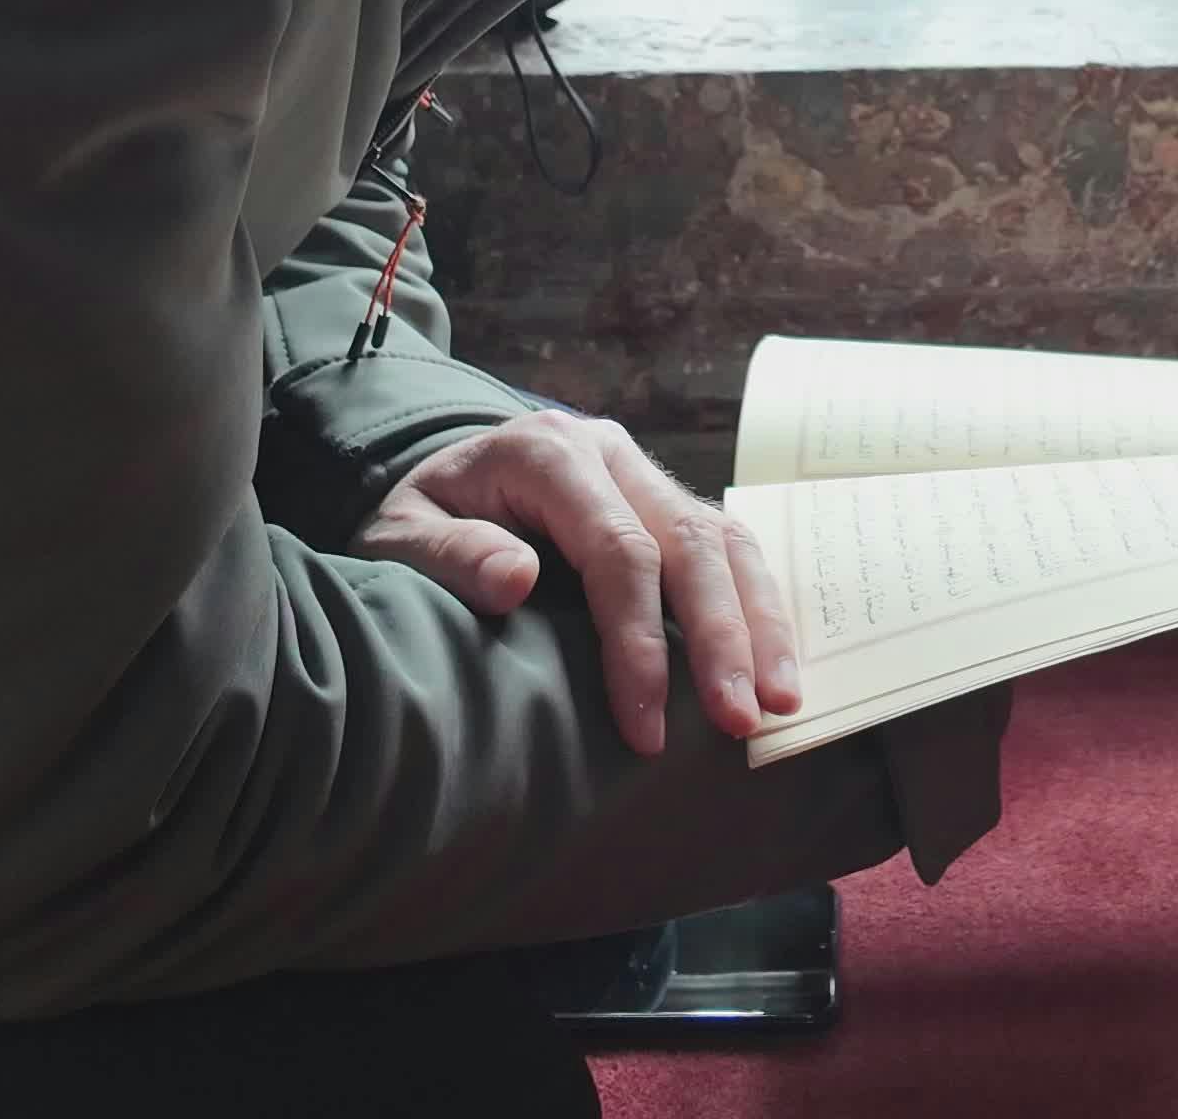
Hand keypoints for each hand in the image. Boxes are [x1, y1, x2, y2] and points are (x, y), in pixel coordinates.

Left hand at [356, 410, 802, 754]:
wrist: (440, 479)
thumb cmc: (418, 519)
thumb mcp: (399, 536)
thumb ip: (450, 553)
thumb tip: (515, 580)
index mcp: (548, 453)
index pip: (618, 547)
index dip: (639, 640)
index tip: (644, 725)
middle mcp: (611, 454)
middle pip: (690, 542)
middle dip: (721, 637)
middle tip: (739, 722)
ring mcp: (647, 475)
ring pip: (727, 541)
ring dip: (760, 625)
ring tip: (778, 706)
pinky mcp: (669, 505)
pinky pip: (731, 550)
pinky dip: (760, 608)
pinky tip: (775, 668)